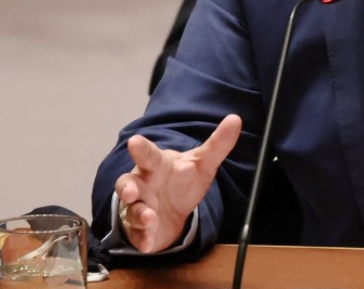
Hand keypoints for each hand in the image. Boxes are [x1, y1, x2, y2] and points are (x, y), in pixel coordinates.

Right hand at [114, 114, 242, 252]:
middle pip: (129, 183)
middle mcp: (142, 185)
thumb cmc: (182, 180)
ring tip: (149, 217)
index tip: (135, 141)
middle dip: (128, 187)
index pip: (148, 155)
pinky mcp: (139, 230)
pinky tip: (147, 244)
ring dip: (139, 214)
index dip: (141, 148)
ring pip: (132, 210)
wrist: (173, 210)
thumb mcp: (202, 163)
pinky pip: (137, 234)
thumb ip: (217, 144)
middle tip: (131, 190)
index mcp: (156, 165)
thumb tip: (235, 119)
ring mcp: (138, 207)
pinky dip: (141, 239)